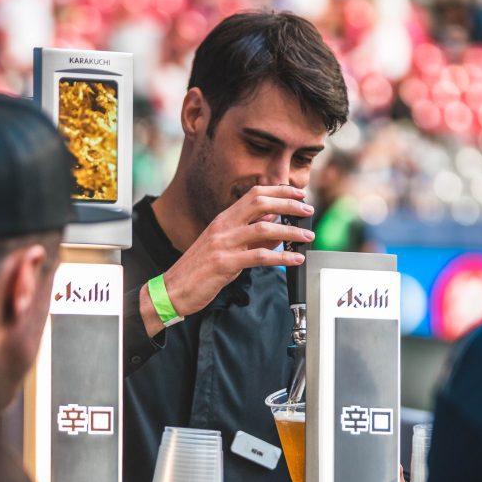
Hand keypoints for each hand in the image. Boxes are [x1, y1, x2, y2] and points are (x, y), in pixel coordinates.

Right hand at [141, 185, 313, 335]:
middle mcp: (223, 227)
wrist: (173, 289)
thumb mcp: (224, 246)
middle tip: (308, 210)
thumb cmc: (199, 270)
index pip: (254, 195)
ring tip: (307, 236)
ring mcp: (223, 244)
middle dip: (289, 205)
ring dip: (290, 232)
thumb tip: (273, 223)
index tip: (298, 194)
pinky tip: (295, 259)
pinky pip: (259, 257)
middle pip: (261, 204)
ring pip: (263, 229)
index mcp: (223, 220)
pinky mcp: (225, 264)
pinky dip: (281, 257)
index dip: (278, 191)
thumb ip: (247, 235)